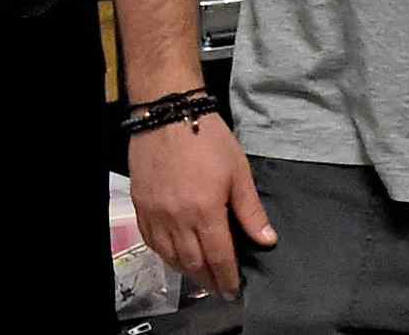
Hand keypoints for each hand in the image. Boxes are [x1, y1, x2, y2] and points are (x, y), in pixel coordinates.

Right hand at [129, 115, 276, 301]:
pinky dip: (165, 255)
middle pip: (192, 262)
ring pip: (170, 256)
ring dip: (187, 271)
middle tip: (219, 289)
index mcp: (205, 211)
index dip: (227, 277)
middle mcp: (177, 219)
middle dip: (208, 281)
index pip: (218, 257)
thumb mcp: (239, 172)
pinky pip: (151, 242)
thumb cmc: (209, 140)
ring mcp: (156, 215)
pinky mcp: (141, 207)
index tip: (233, 291)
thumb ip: (250, 211)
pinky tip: (175, 256)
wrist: (168, 116)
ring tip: (201, 278)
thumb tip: (267, 240)